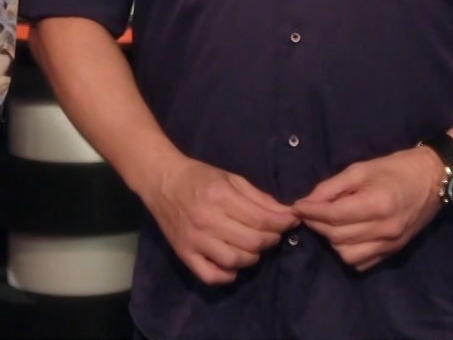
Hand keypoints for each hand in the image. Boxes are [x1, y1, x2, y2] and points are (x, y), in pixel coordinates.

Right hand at [140, 156, 295, 284]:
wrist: (162, 181)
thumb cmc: (199, 177)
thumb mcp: (231, 179)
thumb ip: (260, 198)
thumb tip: (287, 215)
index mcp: (220, 197)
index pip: (261, 220)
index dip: (281, 224)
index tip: (290, 222)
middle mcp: (207, 221)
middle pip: (252, 242)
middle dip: (270, 240)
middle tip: (272, 234)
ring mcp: (194, 240)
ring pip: (235, 260)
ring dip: (253, 257)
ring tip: (253, 247)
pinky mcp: (184, 254)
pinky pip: (210, 276)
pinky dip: (227, 275)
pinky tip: (233, 264)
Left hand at [292, 146, 444, 271]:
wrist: (434, 179)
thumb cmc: (395, 168)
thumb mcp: (361, 169)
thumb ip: (332, 187)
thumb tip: (306, 201)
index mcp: (376, 204)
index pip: (333, 216)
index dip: (310, 212)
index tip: (297, 206)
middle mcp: (384, 229)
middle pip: (337, 236)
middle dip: (317, 224)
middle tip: (309, 212)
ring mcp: (391, 244)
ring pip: (346, 254)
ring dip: (332, 240)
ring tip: (330, 224)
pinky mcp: (394, 251)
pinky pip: (362, 263)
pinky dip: (348, 252)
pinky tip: (347, 236)